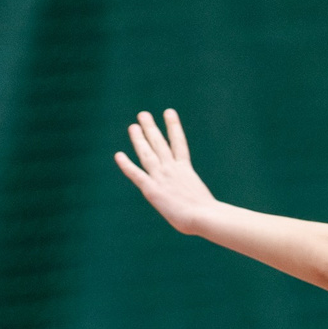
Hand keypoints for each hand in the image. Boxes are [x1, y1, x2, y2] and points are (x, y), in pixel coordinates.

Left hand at [114, 109, 217, 233]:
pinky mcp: (152, 189)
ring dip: (139, 138)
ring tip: (134, 125)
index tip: (169, 112)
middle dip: (151, 128)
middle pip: (159, 143)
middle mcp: (172, 169)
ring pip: (147, 153)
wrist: (204, 216)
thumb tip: (203, 207)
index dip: (173, 126)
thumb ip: (197, 198)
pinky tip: (119, 156)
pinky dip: (127, 165)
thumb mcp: (204, 201)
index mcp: (186, 170)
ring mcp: (162, 177)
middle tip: (142, 115)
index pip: (179, 143)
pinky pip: (136, 174)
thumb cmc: (209, 215)